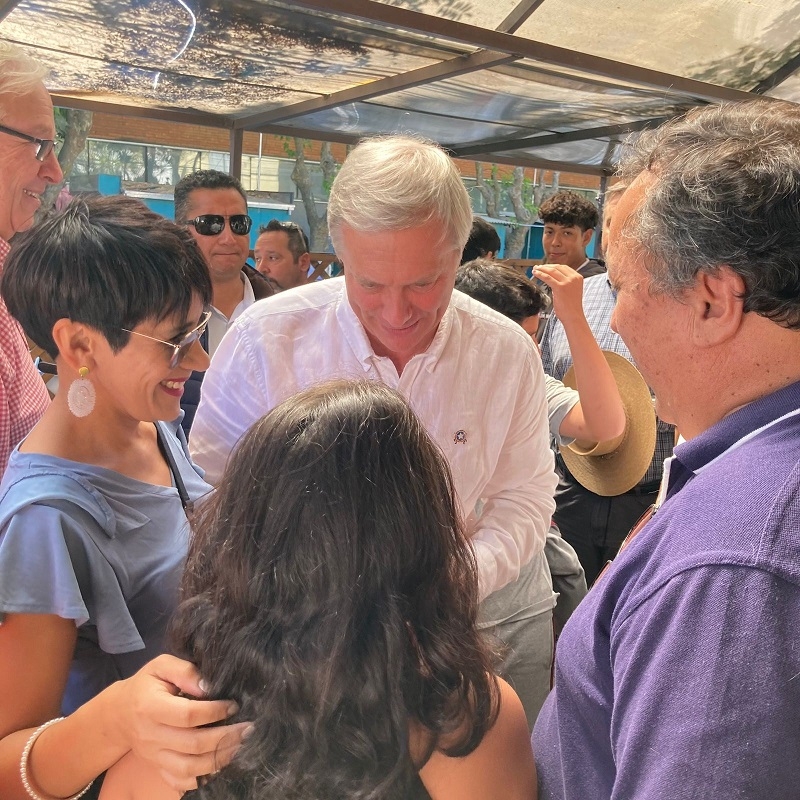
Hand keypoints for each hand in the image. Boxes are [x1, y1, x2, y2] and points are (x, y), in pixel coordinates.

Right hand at [110, 655, 251, 792]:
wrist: (119, 713)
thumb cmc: (146, 685)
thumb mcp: (161, 666)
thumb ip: (185, 672)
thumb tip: (209, 686)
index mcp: (151, 708)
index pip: (188, 715)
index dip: (215, 711)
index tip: (234, 705)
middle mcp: (152, 736)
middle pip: (192, 744)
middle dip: (225, 737)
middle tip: (248, 728)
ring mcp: (154, 756)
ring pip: (188, 768)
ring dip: (219, 759)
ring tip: (240, 746)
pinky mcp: (157, 767)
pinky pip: (179, 781)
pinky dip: (200, 778)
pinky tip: (219, 764)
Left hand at [533, 264, 584, 324]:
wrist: (573, 316)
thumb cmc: (570, 307)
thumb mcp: (571, 290)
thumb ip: (565, 282)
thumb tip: (553, 277)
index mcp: (578, 277)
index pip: (563, 267)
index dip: (552, 266)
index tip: (544, 266)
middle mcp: (574, 278)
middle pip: (557, 267)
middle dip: (546, 266)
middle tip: (537, 267)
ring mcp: (568, 282)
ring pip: (552, 271)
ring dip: (541, 269)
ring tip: (535, 270)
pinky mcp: (560, 287)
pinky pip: (548, 278)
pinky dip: (540, 274)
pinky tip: (535, 274)